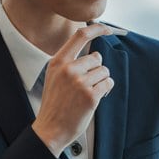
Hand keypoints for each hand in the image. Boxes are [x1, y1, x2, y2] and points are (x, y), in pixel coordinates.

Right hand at [31, 25, 115, 154]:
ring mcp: (79, 82)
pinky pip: (108, 83)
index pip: (80, 36)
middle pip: (96, 57)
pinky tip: (95, 97)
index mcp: (58, 62)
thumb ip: (70, 63)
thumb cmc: (55, 104)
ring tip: (88, 92)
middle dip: (96, 69)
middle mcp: (68, 69)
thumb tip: (94, 53)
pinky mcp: (90, 96)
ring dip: (101, 80)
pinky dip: (105, 89)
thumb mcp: (55, 77)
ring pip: (104, 71)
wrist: (50, 129)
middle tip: (87, 83)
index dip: (96, 29)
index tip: (106, 29)